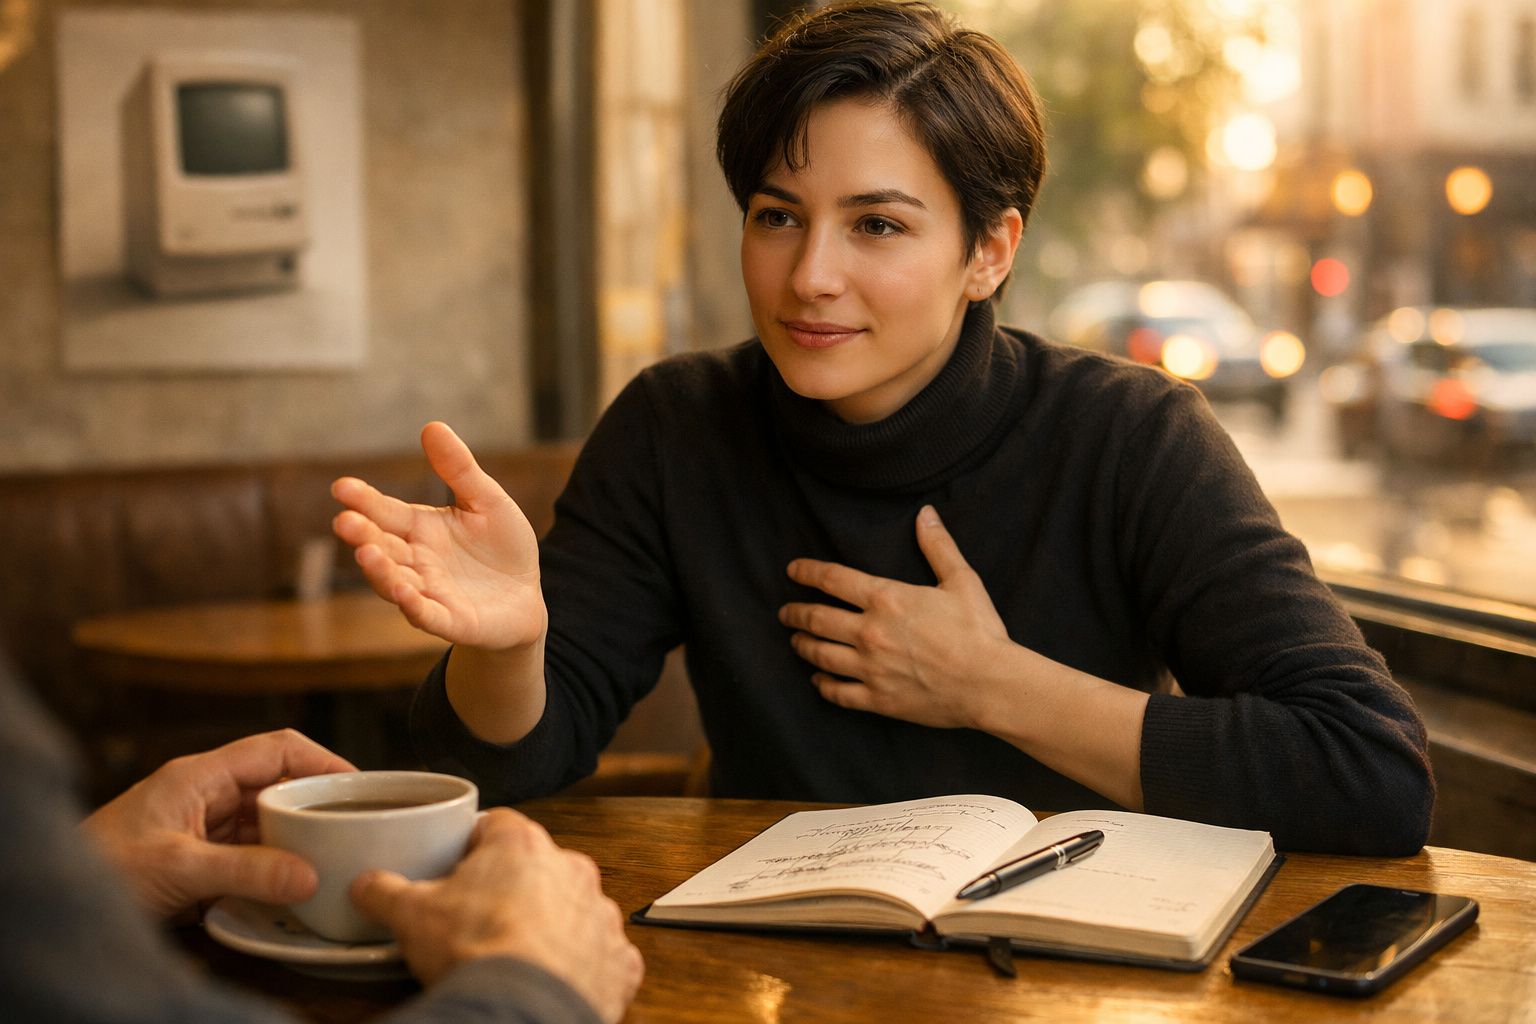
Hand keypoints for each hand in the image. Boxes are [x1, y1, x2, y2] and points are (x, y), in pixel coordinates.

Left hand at [81, 730, 354, 918]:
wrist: (53, 902)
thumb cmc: (97, 868)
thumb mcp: (178, 869)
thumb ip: (247, 871)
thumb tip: (311, 875)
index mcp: (199, 775)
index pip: (276, 749)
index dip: (322, 760)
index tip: (359, 785)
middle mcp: (205, 795)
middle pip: (278, 786)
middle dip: (316, 804)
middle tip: (355, 827)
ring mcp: (201, 828)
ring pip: (267, 822)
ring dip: (297, 839)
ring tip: (333, 856)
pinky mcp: (197, 861)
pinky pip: (250, 854)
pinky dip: (275, 866)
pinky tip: (294, 884)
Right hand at [331, 421, 546, 650]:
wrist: (527, 595)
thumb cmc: (502, 546)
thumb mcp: (486, 500)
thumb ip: (460, 470)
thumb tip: (432, 425)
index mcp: (420, 528)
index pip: (385, 512)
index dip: (364, 501)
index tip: (341, 487)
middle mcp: (416, 560)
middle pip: (382, 547)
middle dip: (363, 535)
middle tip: (345, 521)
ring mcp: (429, 593)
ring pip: (394, 582)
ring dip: (379, 570)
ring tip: (367, 552)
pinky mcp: (451, 621)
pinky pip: (426, 615)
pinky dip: (413, 606)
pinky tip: (404, 592)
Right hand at [352, 808, 643, 1022]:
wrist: (524, 1009)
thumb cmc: (476, 951)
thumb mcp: (412, 915)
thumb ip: (385, 890)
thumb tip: (365, 884)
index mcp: (522, 845)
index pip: (496, 826)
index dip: (472, 847)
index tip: (457, 868)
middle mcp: (571, 869)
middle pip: (537, 867)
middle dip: (512, 888)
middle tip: (479, 920)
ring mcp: (601, 913)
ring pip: (572, 909)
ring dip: (551, 925)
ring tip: (515, 955)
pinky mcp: (619, 958)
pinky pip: (600, 954)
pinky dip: (581, 965)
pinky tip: (553, 981)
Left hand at [779, 505, 1012, 728]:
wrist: (990, 683)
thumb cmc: (979, 631)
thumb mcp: (961, 581)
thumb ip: (938, 546)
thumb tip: (925, 514)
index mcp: (887, 599)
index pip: (832, 579)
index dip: (807, 572)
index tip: (793, 570)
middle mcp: (870, 632)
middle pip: (817, 618)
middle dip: (796, 612)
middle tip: (786, 611)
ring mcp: (871, 668)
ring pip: (821, 655)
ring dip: (803, 645)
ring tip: (795, 640)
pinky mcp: (878, 699)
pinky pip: (839, 692)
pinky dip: (822, 685)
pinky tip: (817, 679)